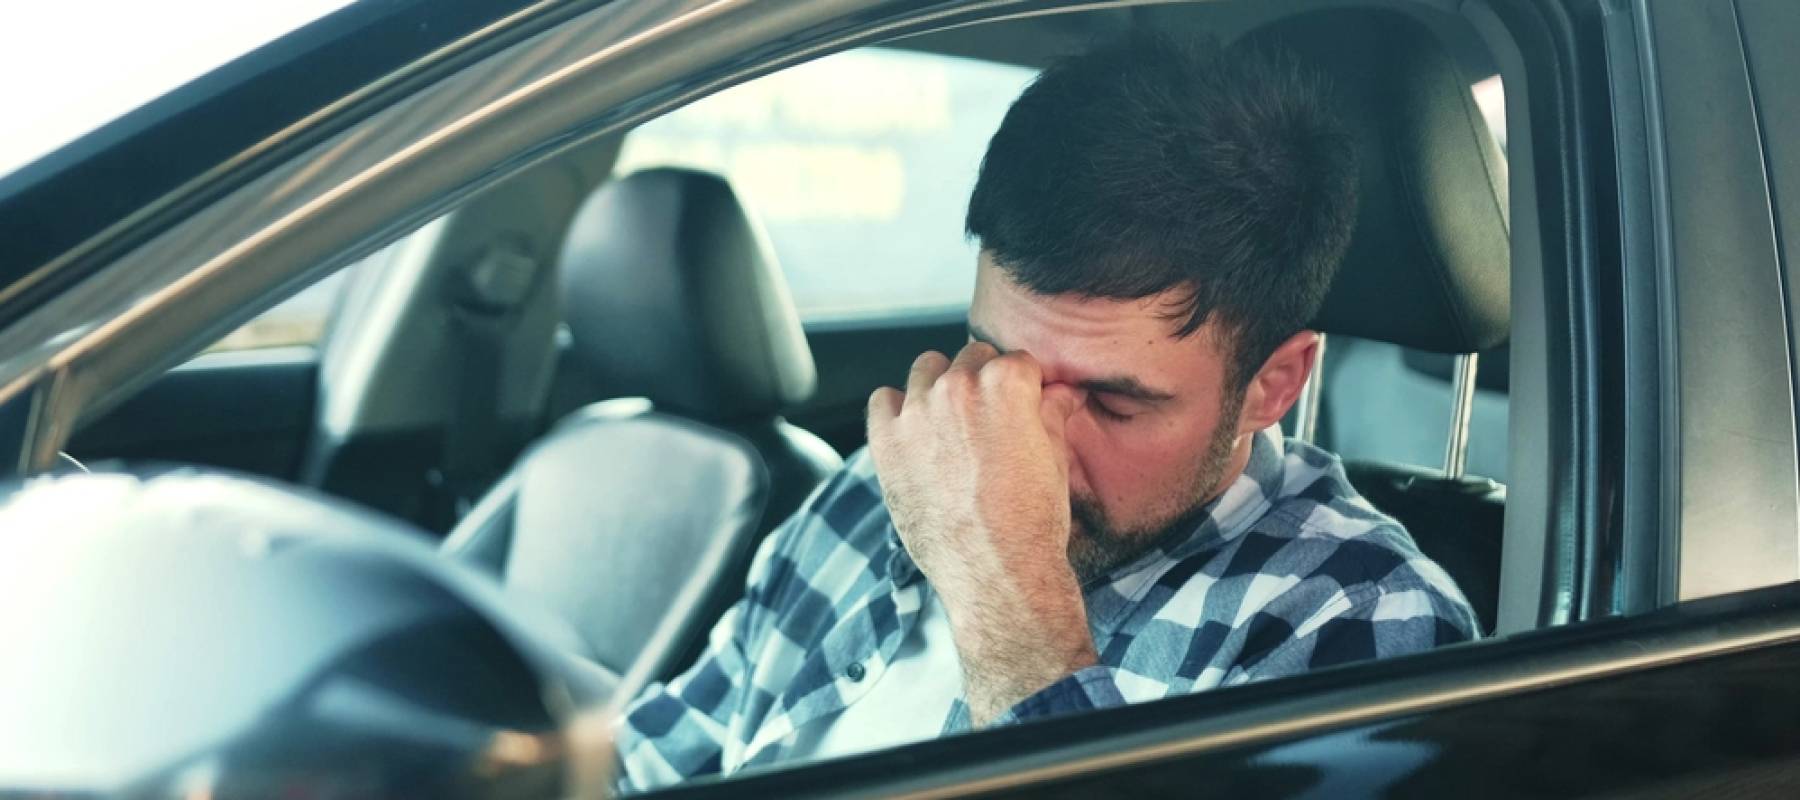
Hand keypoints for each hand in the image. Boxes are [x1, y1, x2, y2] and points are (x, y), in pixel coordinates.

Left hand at [866, 343, 1096, 724]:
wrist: (994, 572)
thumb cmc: (1031, 521)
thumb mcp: (1053, 459)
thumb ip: (1052, 413)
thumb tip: (1062, 392)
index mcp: (1005, 384)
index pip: (1016, 360)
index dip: (1023, 385)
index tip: (1022, 404)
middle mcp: (957, 388)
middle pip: (970, 358)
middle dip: (983, 381)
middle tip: (988, 421)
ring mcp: (917, 412)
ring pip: (926, 369)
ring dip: (940, 387)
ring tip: (951, 426)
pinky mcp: (886, 440)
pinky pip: (882, 400)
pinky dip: (897, 409)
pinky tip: (915, 434)